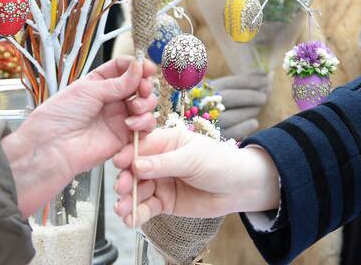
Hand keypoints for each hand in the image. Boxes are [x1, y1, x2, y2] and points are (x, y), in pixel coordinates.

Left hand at [2, 56, 158, 216]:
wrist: (51, 150)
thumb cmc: (59, 118)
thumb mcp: (88, 91)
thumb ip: (118, 82)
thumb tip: (139, 68)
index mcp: (99, 83)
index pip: (124, 68)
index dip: (137, 66)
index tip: (146, 67)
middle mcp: (111, 99)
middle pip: (139, 86)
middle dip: (145, 86)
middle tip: (143, 89)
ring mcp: (118, 118)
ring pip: (146, 105)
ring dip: (147, 104)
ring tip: (136, 107)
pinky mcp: (123, 137)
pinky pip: (144, 128)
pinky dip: (145, 123)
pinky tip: (132, 124)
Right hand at [112, 127, 279, 225]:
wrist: (239, 188)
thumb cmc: (220, 163)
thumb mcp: (193, 158)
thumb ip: (164, 163)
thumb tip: (136, 165)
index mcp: (167, 141)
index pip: (141, 145)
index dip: (129, 154)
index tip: (120, 163)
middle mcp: (160, 161)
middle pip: (135, 170)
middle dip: (126, 180)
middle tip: (123, 188)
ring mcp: (161, 182)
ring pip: (137, 190)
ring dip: (127, 200)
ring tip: (123, 209)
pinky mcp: (164, 202)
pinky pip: (146, 208)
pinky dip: (137, 214)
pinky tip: (131, 219)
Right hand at [208, 71, 267, 139]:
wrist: (198, 135)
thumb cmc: (215, 106)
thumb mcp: (223, 90)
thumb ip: (243, 82)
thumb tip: (265, 74)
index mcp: (204, 92)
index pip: (229, 83)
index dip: (250, 80)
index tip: (266, 78)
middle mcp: (203, 107)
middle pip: (230, 98)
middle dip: (251, 95)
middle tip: (265, 95)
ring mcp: (207, 124)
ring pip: (232, 116)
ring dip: (250, 111)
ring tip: (258, 108)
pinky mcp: (214, 140)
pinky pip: (233, 133)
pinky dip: (246, 126)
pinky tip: (254, 122)